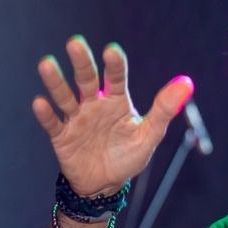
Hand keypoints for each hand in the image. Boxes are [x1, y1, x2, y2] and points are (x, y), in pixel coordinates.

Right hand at [32, 36, 193, 195]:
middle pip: (86, 80)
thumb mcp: (149, 134)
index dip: (114, 65)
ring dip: (56, 82)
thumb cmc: (128, 155)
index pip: (117, 78)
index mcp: (117, 101)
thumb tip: (187, 83)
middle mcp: (94, 104)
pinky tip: (40, 103)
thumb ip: (164, 109)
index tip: (112, 51)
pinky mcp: (62, 136)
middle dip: (82, 62)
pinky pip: (53, 123)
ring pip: (64, 97)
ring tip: (47, 64)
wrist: (105, 184)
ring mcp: (76, 119)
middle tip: (75, 43)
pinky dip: (46, 114)